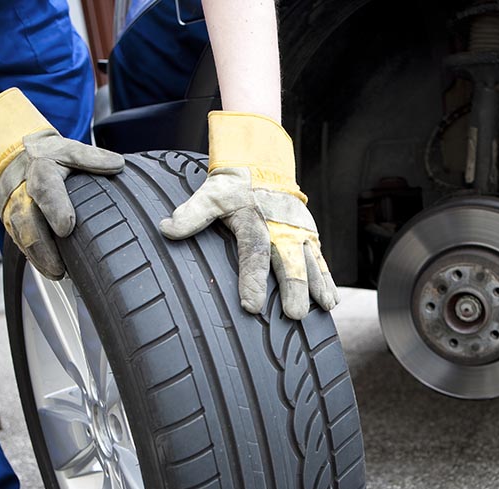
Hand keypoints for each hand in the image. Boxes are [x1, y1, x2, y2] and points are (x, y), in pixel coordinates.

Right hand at [0, 89, 124, 278]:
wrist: (17, 158)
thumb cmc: (49, 158)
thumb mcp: (70, 150)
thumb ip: (92, 158)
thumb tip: (117, 164)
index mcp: (42, 171)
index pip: (47, 190)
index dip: (55, 208)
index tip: (66, 227)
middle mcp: (24, 193)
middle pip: (27, 221)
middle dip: (42, 246)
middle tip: (60, 267)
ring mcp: (16, 210)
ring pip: (22, 237)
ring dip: (38, 257)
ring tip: (57, 273)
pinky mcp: (13, 223)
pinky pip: (21, 243)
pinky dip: (35, 258)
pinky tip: (50, 270)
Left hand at [160, 112, 338, 319]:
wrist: (262, 163)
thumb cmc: (234, 187)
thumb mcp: (211, 196)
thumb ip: (192, 214)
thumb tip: (166, 229)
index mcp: (254, 221)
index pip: (253, 254)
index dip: (253, 280)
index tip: (252, 306)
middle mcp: (281, 228)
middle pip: (289, 262)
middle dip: (294, 289)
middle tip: (294, 314)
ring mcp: (299, 233)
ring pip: (311, 263)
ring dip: (318, 286)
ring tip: (325, 308)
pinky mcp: (309, 236)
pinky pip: (320, 260)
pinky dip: (327, 280)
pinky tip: (331, 301)